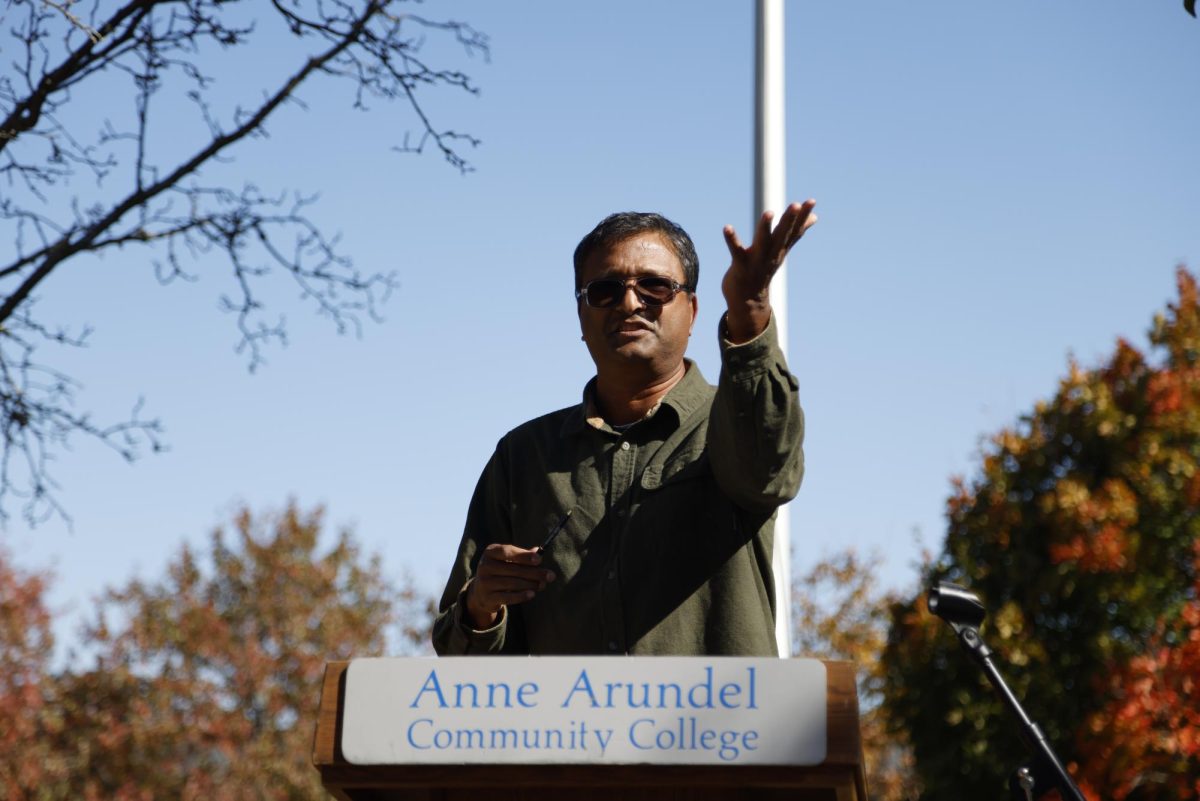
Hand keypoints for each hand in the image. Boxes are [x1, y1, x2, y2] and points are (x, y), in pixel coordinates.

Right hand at [464, 543, 554, 629]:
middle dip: (535, 573)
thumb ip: (523, 556)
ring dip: (531, 584)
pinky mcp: (487, 597)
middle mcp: (485, 566)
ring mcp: (484, 582)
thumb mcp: (508, 560)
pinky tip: (532, 594)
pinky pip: (507, 597)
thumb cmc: (501, 571)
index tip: (539, 560)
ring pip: (512, 583)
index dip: (524, 556)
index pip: (507, 551)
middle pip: (513, 569)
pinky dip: (521, 596)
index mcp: (490, 552)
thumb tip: (538, 552)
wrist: (481, 592)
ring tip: (543, 585)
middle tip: (551, 576)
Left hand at [721, 199, 816, 342]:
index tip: (812, 200)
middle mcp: (771, 254)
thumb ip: (796, 233)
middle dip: (789, 220)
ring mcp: (757, 260)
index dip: (803, 216)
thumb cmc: (763, 269)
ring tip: (769, 213)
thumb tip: (815, 218)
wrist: (748, 301)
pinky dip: (732, 239)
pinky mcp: (740, 266)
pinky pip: (736, 251)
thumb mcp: (781, 250)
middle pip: (782, 234)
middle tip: (796, 204)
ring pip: (763, 242)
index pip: (794, 230)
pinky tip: (726, 227)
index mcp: (780, 248)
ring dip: (765, 228)